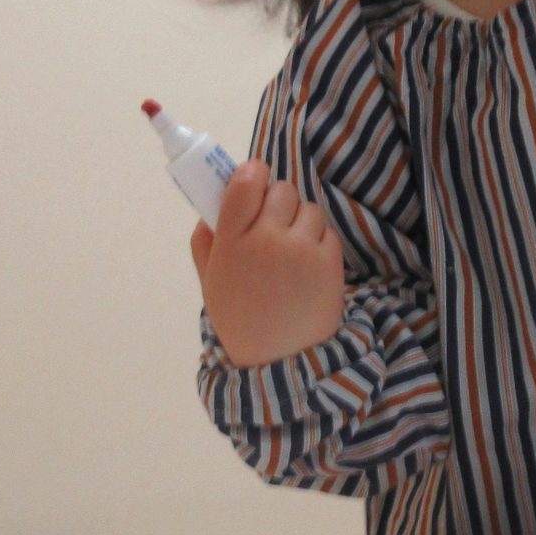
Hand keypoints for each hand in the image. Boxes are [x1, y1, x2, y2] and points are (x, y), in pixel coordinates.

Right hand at [190, 158, 346, 366]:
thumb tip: (213, 205)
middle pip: (281, 189)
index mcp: (231, 242)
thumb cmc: (241, 320)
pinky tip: (307, 268)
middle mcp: (267, 239)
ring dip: (301, 221)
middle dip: (277, 201)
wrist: (280, 361)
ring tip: (292, 251)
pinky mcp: (330, 261)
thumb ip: (206, 242)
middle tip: (274, 224)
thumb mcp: (211, 282)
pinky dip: (319, 242)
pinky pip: (327, 231)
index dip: (253, 173)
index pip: (245, 182)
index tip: (254, 181)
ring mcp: (301, 249)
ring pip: (308, 208)